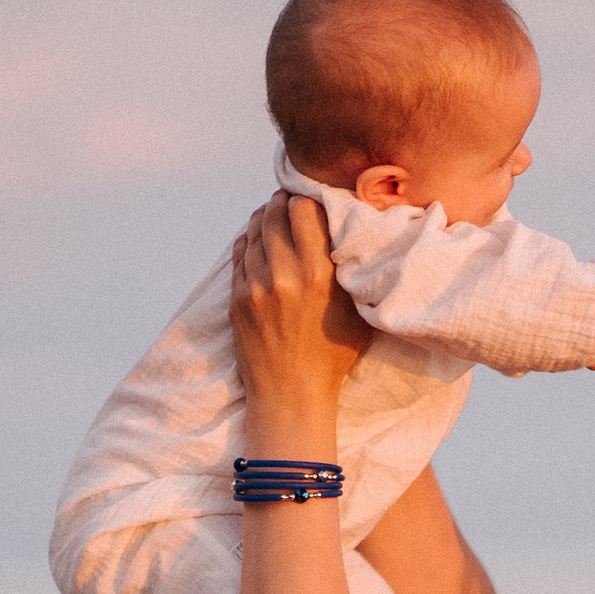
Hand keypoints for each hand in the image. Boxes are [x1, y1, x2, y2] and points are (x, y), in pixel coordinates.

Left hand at [230, 190, 372, 450]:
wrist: (291, 397)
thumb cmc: (333, 357)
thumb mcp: (357, 311)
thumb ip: (352, 268)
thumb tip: (352, 228)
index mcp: (319, 273)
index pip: (304, 207)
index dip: (308, 197)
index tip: (314, 199)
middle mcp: (284, 273)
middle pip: (276, 210)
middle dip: (285, 202)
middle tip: (294, 203)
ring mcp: (256, 284)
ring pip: (255, 227)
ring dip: (267, 217)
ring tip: (278, 219)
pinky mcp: (237, 296)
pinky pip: (241, 250)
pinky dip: (252, 239)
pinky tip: (261, 241)